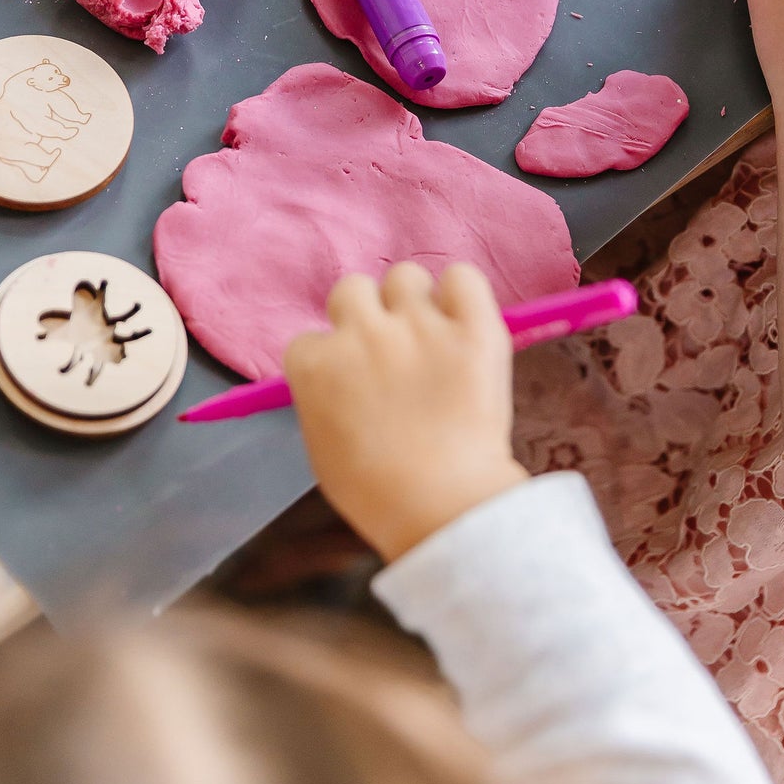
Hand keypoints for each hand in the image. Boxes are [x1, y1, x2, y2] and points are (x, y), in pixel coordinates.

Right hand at [285, 263, 522, 562]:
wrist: (443, 506)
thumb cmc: (377, 494)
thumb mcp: (323, 446)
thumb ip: (324, 399)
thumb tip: (340, 379)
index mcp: (316, 364)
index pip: (312, 338)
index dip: (335, 358)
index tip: (355, 382)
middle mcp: (362, 332)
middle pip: (352, 290)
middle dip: (368, 317)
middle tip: (391, 352)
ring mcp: (418, 325)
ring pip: (406, 277)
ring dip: (415, 302)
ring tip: (434, 339)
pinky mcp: (472, 326)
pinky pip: (463, 277)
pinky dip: (462, 294)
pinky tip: (464, 321)